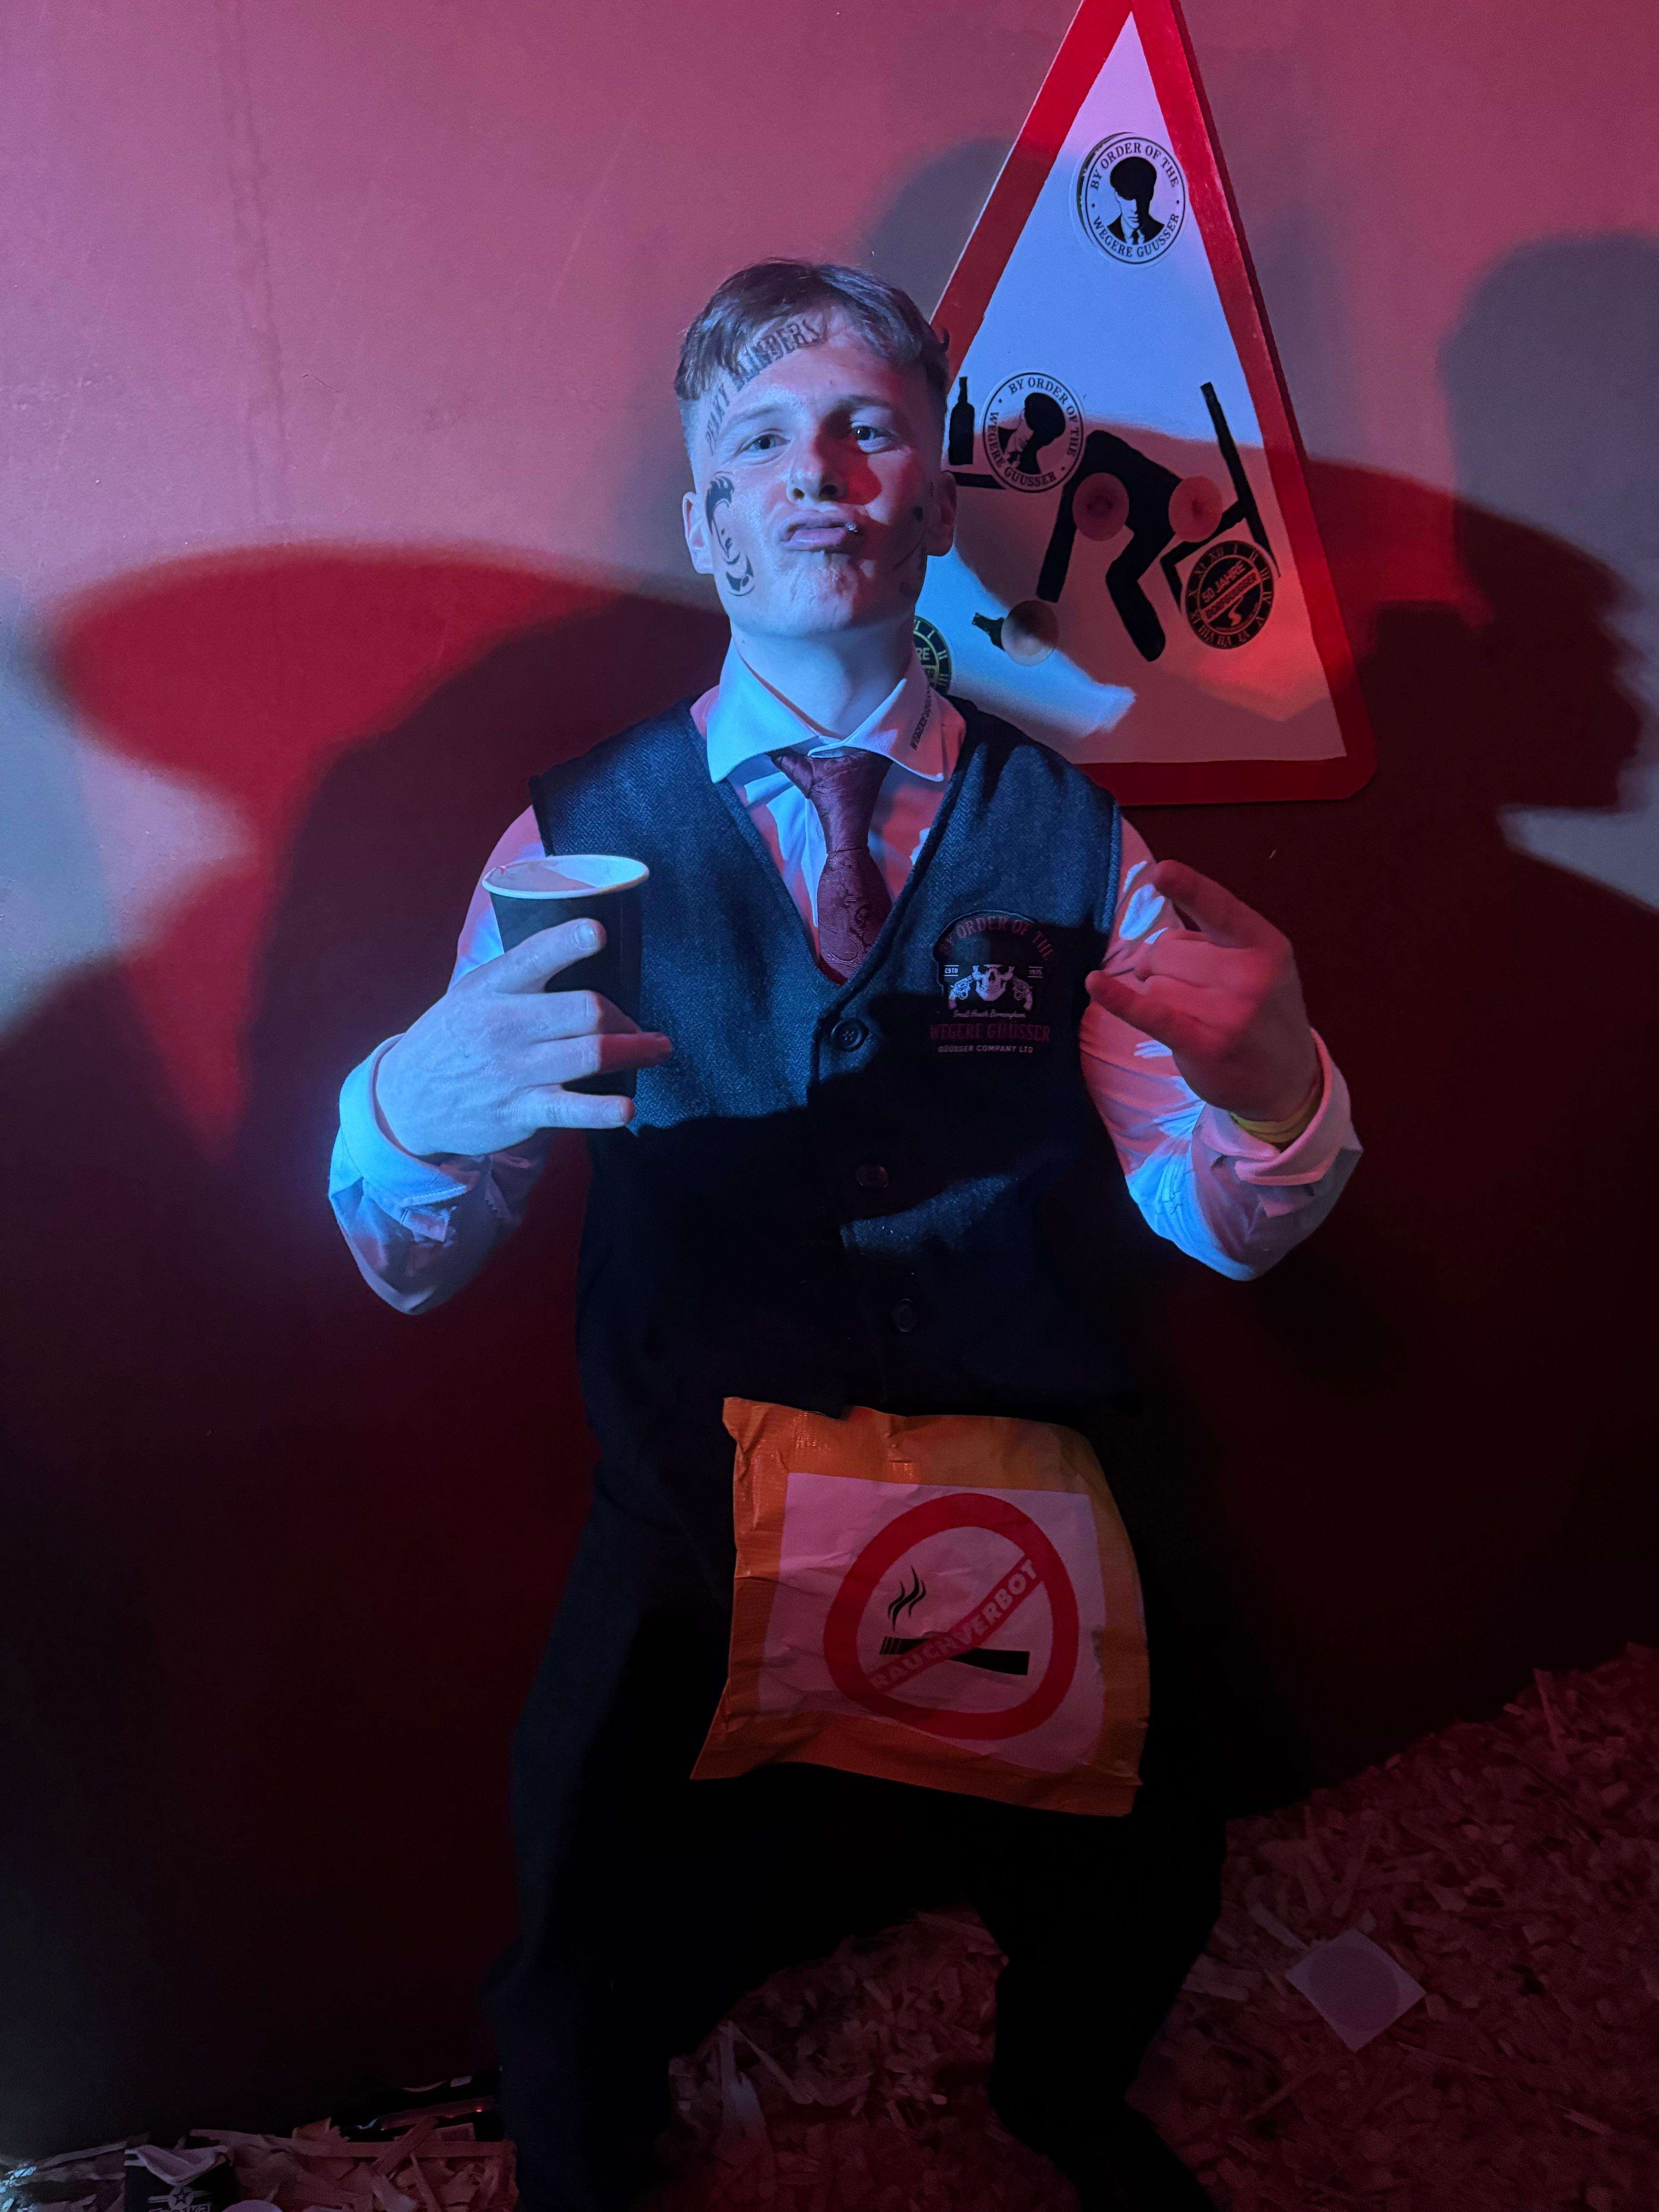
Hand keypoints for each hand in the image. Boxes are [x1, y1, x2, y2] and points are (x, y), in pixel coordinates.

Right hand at [374, 919, 671, 1155]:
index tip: (598, 933)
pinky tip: (626, 1108)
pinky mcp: (519, 1110)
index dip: (567, 942)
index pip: (533, 957)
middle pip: (583, 1011)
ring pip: (589, 1055)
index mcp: (492, 987)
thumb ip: (522, 974)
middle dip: (624, 1016)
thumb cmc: (455, 1038)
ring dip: (635, 1051)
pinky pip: (571, 1109)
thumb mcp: (473, 992)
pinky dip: (603, 1110)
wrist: (405, 1100)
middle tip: (639, 1025)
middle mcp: (503, 1025)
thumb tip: (584, 951)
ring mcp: (513, 1070)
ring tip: (658, 1049)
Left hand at [1086, 860, 1318, 1121]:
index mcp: (1264, 945)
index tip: (1161, 871)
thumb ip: (1212, 944)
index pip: (1220, 908)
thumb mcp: (1257, 965)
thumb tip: (1147, 956)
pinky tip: (1096, 984)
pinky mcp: (1203, 1045)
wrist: (1287, 1079)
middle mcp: (1249, 976)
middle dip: (1165, 967)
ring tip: (1194, 1016)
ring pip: (1156, 984)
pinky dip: (1120, 1000)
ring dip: (1162, 997)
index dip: (1188, 888)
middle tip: (1191, 990)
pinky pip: (1151, 1014)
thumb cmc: (1263, 1013)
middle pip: (1168, 952)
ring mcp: (1228, 1013)